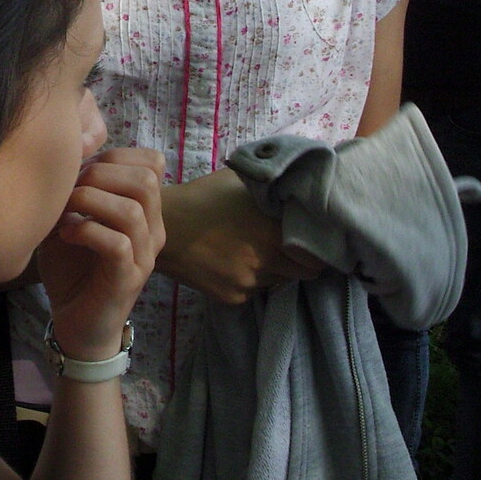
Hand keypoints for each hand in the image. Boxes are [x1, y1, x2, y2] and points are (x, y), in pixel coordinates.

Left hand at [37, 147, 163, 361]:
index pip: (152, 162)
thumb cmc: (72, 269)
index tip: (79, 172)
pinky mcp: (128, 280)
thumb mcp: (71, 218)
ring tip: (64, 212)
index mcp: (145, 211)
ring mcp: (144, 255)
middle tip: (70, 190)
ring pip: (133, 208)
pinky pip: (118, 243)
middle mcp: (153, 229)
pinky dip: (86, 230)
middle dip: (100, 173)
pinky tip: (66, 234)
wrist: (76, 324)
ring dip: (89, 201)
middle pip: (146, 178)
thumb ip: (77, 188)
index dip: (113, 156)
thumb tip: (68, 155)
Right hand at [157, 168, 324, 303]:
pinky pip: (255, 290)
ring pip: (278, 282)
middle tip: (287, 246)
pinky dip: (252, 279)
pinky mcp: (232, 297)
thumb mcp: (241, 182)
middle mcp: (265, 262)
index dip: (317, 248)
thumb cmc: (203, 197)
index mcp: (272, 232)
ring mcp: (248, 283)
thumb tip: (299, 187)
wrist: (163, 226)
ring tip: (255, 250)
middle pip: (304, 274)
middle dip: (300, 261)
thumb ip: (273, 188)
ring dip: (275, 270)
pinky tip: (234, 261)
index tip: (311, 240)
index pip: (317, 256)